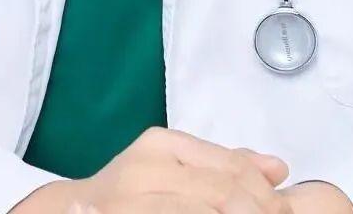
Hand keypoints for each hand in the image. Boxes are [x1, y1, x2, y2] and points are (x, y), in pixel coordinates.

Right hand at [14, 125, 290, 211]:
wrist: (70, 212)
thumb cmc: (127, 194)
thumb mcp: (171, 167)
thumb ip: (222, 165)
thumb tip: (277, 169)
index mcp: (161, 146)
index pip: (233, 168)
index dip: (266, 196)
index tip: (282, 212)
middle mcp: (146, 168)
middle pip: (225, 193)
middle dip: (258, 212)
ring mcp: (134, 201)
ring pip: (207, 211)